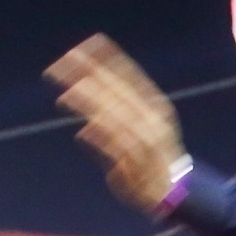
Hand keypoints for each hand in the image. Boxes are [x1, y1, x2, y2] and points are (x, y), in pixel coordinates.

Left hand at [46, 34, 185, 213]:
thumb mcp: (140, 125)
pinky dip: (100, 139)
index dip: (109, 58)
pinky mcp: (137, 165)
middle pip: (116, 91)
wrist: (173, 192)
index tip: (88, 43)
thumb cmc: (151, 156)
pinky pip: (116, 147)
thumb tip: (83, 91)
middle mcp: (152, 120)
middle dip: (89, 75)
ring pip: (114, 116)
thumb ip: (114, 109)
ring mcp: (146, 142)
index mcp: (155, 106)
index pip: (129, 75)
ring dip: (89, 105)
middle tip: (62, 63)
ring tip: (65, 96)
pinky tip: (83, 133)